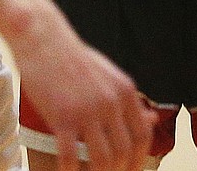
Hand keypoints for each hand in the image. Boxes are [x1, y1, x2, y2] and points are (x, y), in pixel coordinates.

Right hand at [10, 0, 152, 170]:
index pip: (143, 135)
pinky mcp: (63, 117)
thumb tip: (152, 119)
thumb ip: (129, 100)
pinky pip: (71, 158)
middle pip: (125, 152)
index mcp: (125, 90)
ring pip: (103, 160)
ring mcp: (87, 110)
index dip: (139, 160)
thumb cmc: (74, 58)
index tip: (130, 170)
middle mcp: (110, 101)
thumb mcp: (109, 75)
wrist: (43, 39)